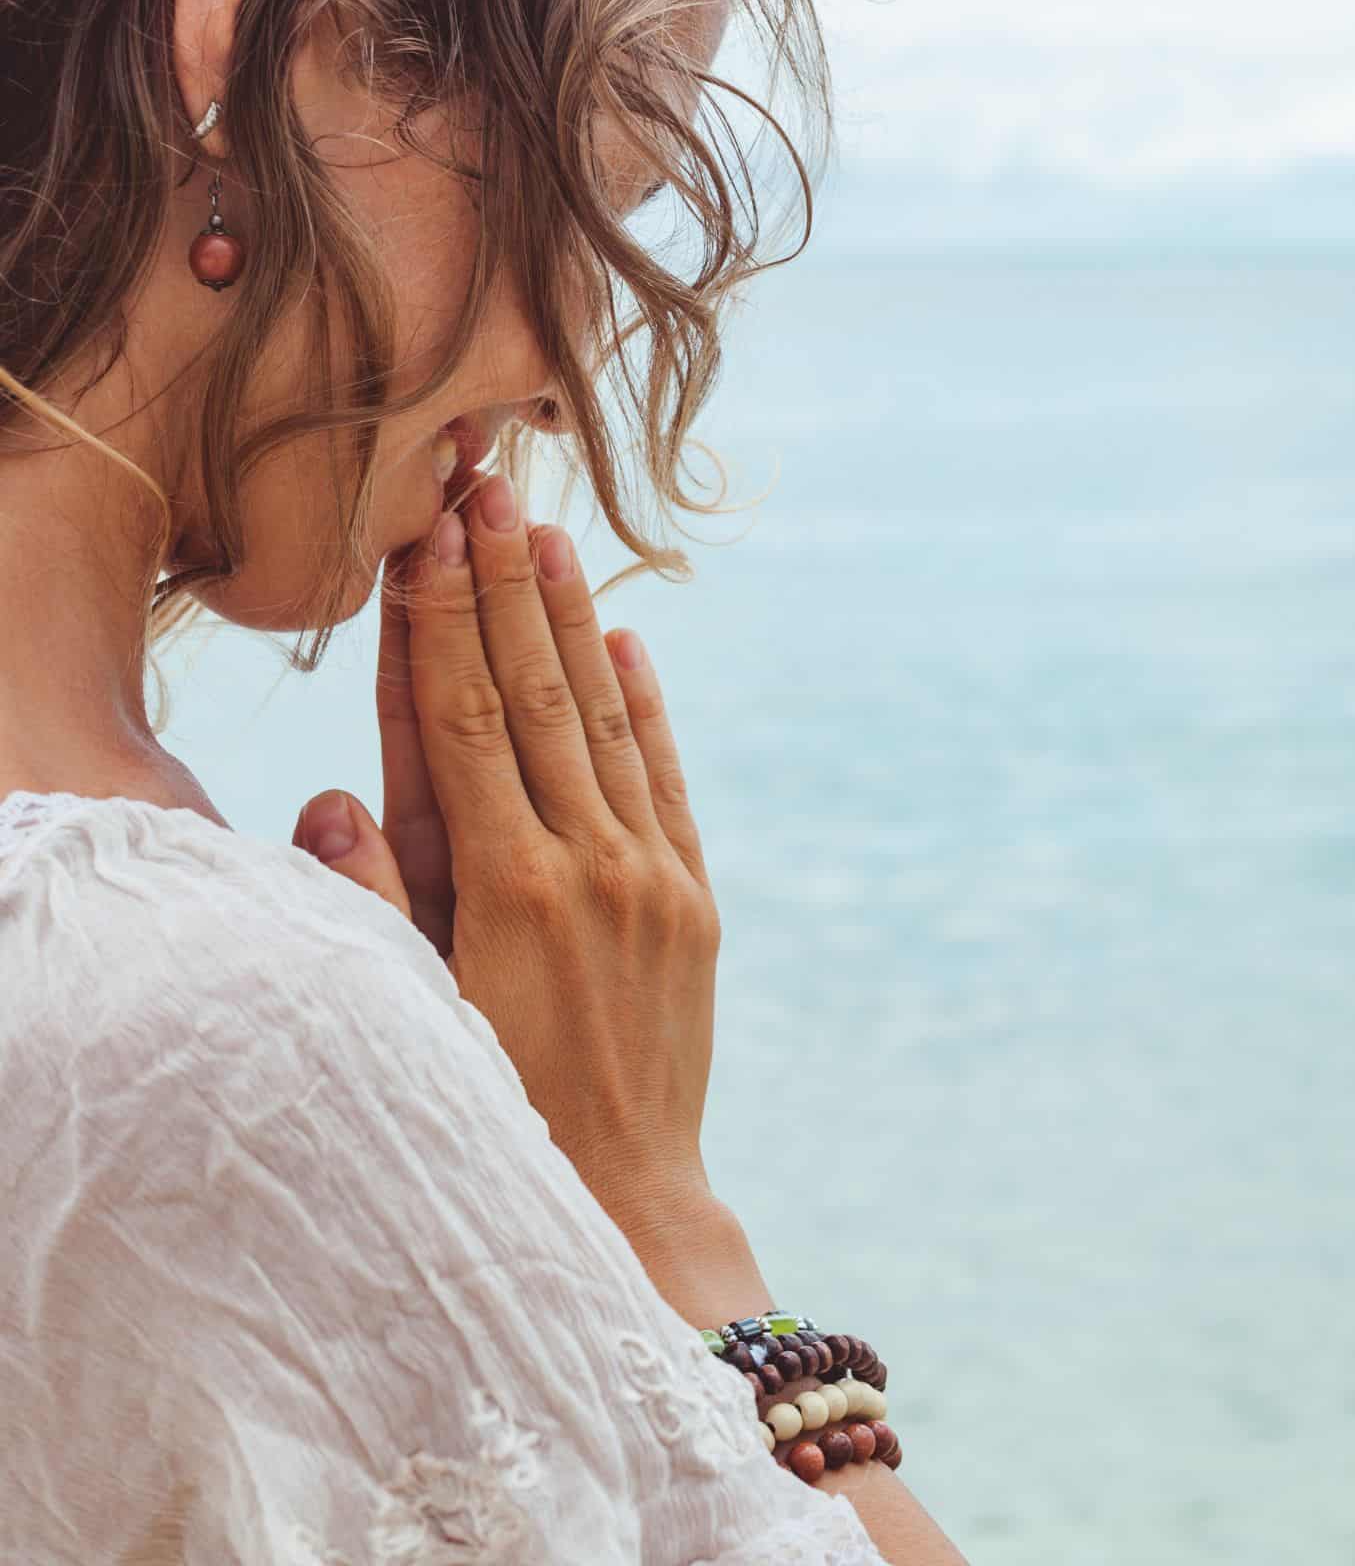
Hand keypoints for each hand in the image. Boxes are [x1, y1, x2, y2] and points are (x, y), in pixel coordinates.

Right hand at [293, 473, 721, 1210]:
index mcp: (510, 885)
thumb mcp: (419, 1011)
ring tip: (551, 536)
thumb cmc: (497, 1107)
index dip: (446, 619)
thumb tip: (331, 796)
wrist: (626, 1192)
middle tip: (488, 491)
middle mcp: (592, 864)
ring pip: (607, 723)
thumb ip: (374, 903)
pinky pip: (667, 781)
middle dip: (508, 587)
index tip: (432, 533)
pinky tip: (626, 643)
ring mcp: (655, 877)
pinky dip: (647, 709)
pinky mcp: (695, 901)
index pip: (467, 719)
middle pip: (539, 696)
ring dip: (575, 623)